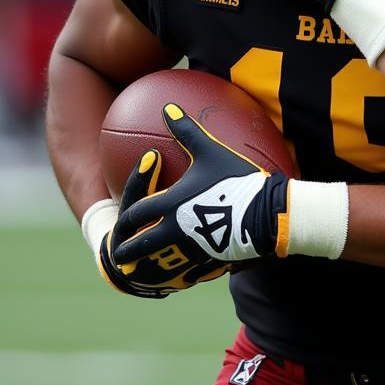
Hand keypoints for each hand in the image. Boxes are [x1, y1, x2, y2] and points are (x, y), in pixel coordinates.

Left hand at [112, 104, 290, 279]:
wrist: (266, 213)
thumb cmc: (236, 179)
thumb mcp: (210, 151)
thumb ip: (187, 131)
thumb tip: (168, 108)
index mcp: (171, 204)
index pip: (136, 214)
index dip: (124, 220)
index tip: (119, 224)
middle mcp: (174, 229)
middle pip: (139, 245)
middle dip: (125, 251)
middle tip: (119, 254)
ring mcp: (190, 247)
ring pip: (158, 263)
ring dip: (147, 267)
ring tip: (143, 270)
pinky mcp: (208, 259)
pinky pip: (187, 271)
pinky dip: (179, 274)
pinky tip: (181, 276)